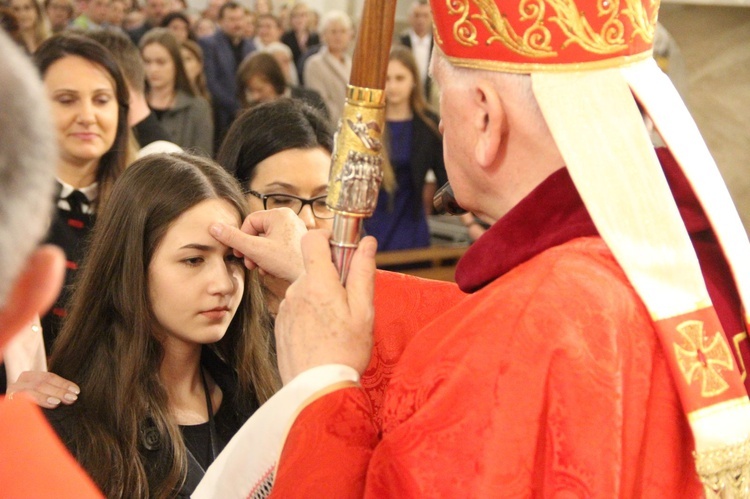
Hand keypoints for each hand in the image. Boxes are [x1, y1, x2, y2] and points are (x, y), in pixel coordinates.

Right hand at [7, 371, 79, 408]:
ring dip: (47, 396)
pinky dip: (35, 402)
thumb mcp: (44, 397)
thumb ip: (54, 393)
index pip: (49, 377)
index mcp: (30, 377)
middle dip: (59, 390)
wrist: (10, 423)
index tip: (77, 391)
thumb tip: (74, 395)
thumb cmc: (32, 408)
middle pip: (42, 383)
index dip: (64, 383)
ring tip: (58, 402)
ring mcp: (12, 392)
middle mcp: (20, 382)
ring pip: (32, 389)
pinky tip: (47, 406)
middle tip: (72, 398)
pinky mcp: (8, 402)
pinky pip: (21, 401)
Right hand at [210, 208, 306, 282]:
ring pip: (266, 241)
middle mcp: (289, 219)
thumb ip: (233, 238)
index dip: (242, 239)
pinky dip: (270, 258)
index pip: (250, 222)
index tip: (240, 253)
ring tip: (260, 267)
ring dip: (259, 256)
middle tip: (249, 263)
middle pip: (258, 232)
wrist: (309, 277)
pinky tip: (270, 269)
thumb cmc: (287, 261)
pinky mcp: (297, 243)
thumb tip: (214, 227)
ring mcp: (294, 231)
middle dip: (251, 249)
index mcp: (279, 214)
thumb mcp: (255, 249)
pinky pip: (276, 247)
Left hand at [275, 230, 376, 383]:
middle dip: (331, 276)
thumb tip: (367, 242)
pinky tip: (321, 335)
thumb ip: (363, 272)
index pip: (313, 239)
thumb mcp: (364, 311)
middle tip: (349, 302)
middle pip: (313, 267)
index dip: (328, 237)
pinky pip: (297, 307)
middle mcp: (296, 291)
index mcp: (318, 283)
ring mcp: (285, 308)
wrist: (317, 390)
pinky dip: (309, 313)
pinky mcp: (280, 324)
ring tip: (336, 324)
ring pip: (306, 289)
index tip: (342, 249)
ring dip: (320, 297)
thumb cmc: (345, 351)